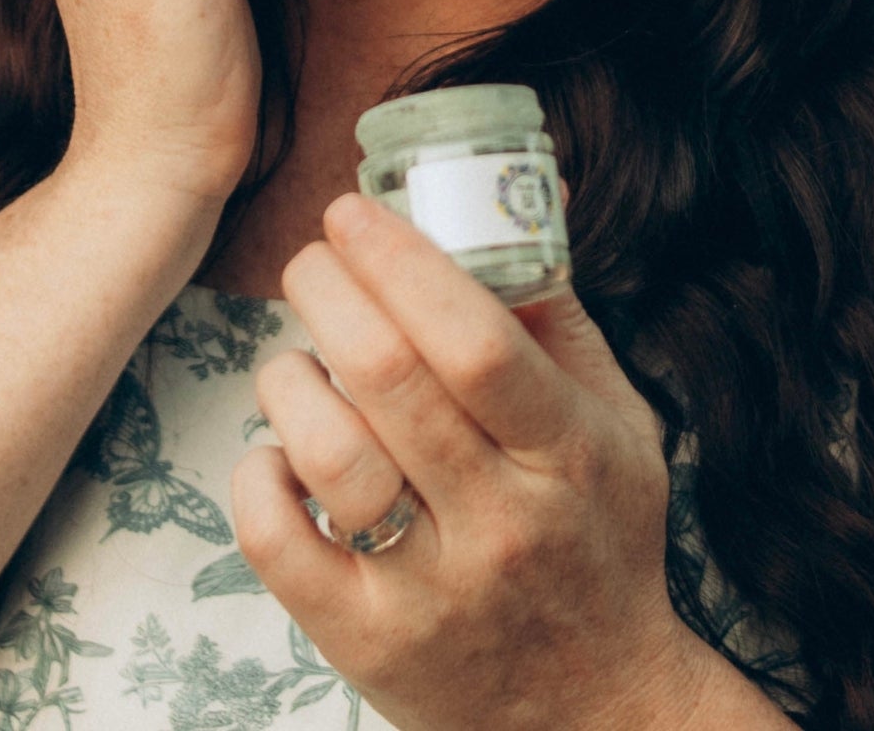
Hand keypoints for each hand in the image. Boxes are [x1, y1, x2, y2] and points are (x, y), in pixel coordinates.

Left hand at [232, 194, 717, 730]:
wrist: (596, 710)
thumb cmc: (597, 536)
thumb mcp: (614, 421)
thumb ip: (559, 314)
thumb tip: (525, 194)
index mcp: (567, 455)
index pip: (477, 341)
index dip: (402, 261)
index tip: (352, 210)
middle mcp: (500, 524)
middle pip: (389, 380)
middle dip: (327, 289)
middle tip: (310, 256)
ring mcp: (429, 591)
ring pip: (328, 456)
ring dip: (290, 378)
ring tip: (297, 357)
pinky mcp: (365, 644)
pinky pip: (278, 545)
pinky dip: (259, 475)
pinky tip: (279, 448)